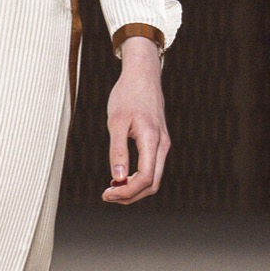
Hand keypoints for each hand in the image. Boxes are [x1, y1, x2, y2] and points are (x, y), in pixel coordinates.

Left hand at [102, 35, 169, 204]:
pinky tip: (120, 176)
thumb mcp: (116, 122)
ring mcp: (163, 144)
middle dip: (130, 195)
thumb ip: (117, 150)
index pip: (145, 178)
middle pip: (153, 184)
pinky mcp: (159, 142)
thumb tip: (117, 178)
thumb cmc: (127, 95)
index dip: (126, 191)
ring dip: (134, 188)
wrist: (143, 75)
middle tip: (106, 196)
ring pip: (154, 178)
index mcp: (152, 139)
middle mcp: (162, 144)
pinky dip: (138, 178)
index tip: (107, 193)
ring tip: (111, 189)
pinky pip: (152, 167)